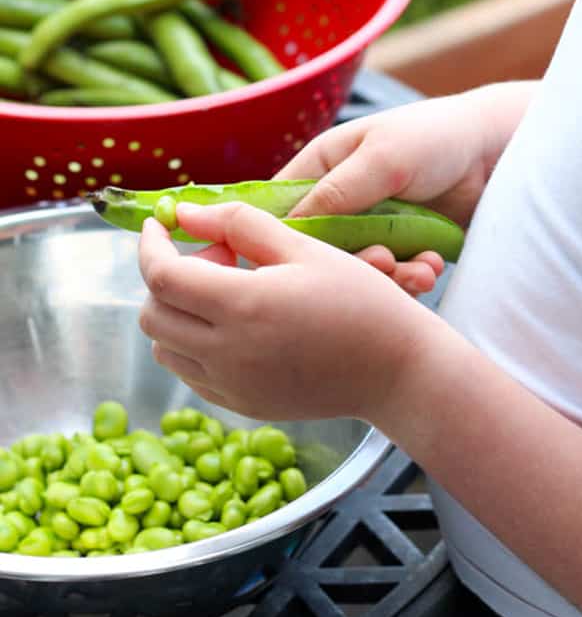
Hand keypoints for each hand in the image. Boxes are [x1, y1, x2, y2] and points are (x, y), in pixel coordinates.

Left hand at [138, 201, 428, 422]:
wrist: (397, 369)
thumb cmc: (359, 299)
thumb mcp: (303, 247)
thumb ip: (239, 224)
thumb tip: (185, 212)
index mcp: (243, 306)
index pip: (162, 277)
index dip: (150, 246)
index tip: (160, 224)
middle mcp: (227, 353)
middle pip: (153, 314)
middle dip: (168, 276)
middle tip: (218, 256)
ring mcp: (232, 385)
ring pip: (164, 348)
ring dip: (178, 312)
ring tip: (229, 291)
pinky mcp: (242, 404)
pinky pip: (191, 373)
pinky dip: (195, 344)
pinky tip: (239, 324)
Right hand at [275, 84, 535, 292]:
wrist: (497, 151)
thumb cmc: (435, 136)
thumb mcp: (382, 158)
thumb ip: (337, 192)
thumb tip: (290, 229)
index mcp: (321, 166)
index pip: (279, 210)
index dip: (282, 240)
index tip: (303, 265)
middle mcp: (339, 198)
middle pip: (319, 250)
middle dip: (351, 263)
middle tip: (383, 260)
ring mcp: (370, 225)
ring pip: (357, 269)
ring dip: (388, 276)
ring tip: (418, 272)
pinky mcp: (400, 246)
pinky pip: (392, 275)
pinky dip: (412, 277)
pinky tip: (433, 267)